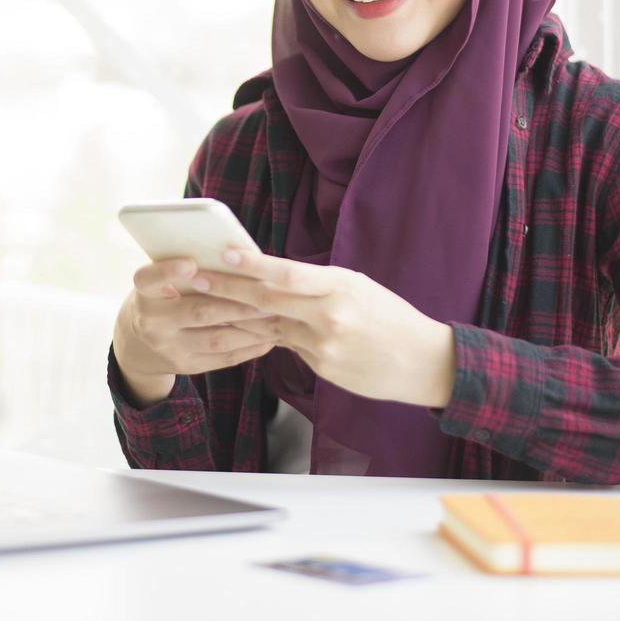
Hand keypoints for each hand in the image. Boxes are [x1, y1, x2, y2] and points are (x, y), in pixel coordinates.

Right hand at [112, 257, 277, 404]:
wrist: (138, 342)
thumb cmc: (162, 296)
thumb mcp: (161, 280)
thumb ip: (188, 271)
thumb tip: (236, 256)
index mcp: (143, 293)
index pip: (149, 280)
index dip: (168, 272)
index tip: (191, 263)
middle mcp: (152, 322)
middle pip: (198, 311)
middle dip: (236, 305)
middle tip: (267, 295)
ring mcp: (169, 348)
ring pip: (216, 339)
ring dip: (251, 328)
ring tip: (276, 316)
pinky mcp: (186, 365)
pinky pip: (223, 358)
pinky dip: (250, 347)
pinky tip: (270, 338)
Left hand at [194, 250, 456, 407]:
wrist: (424, 362)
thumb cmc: (392, 317)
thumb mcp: (359, 287)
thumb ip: (319, 284)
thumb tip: (277, 278)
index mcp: (341, 286)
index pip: (288, 274)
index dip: (252, 264)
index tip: (223, 253)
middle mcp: (329, 315)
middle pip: (268, 300)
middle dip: (227, 288)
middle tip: (195, 278)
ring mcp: (324, 345)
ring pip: (270, 326)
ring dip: (235, 314)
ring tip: (204, 303)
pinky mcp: (322, 367)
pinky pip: (286, 347)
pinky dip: (263, 335)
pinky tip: (239, 328)